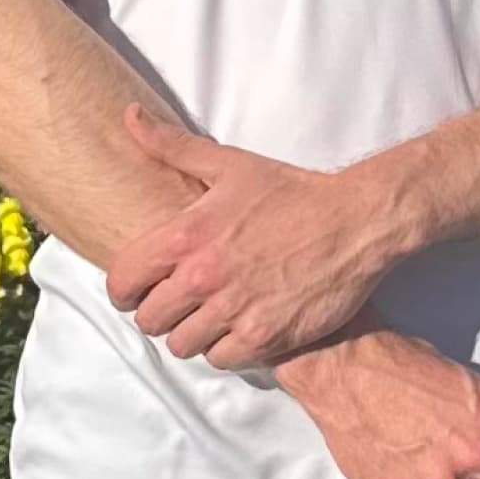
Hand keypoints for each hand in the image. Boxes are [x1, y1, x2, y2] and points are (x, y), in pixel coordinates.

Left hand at [102, 108, 413, 367]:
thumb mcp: (230, 164)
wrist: (355, 222)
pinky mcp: (264, 336)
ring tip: (210, 318)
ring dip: (192, 333)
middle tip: (180, 304)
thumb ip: (173, 146)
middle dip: (160, 313)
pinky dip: (225, 349)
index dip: (124, 289)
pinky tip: (238, 328)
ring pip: (182, 345)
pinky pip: (220, 360)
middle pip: (150, 321)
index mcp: (187, 235)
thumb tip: (129, 118)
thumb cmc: (292, 193)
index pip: (123, 281)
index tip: (138, 290)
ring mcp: (233, 310)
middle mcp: (204, 277)